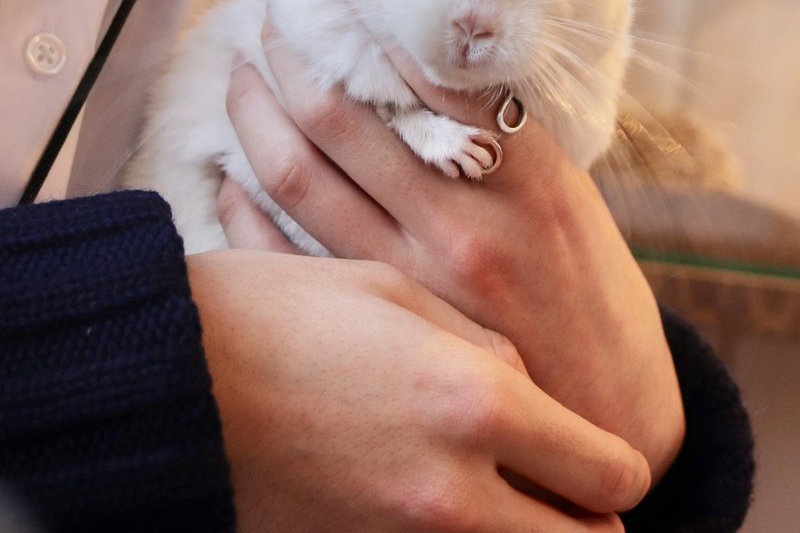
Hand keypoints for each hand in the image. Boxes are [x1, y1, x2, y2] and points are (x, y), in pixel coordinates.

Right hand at [187, 249, 648, 531]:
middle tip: (574, 495)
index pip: (609, 474)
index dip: (620, 468)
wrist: (171, 373)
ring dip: (523, 531)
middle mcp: (453, 490)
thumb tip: (532, 398)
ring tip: (507, 491)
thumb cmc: (289, 310)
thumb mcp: (402, 296)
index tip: (609, 459)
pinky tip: (429, 494)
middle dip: (588, 523)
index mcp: (478, 402)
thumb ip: (486, 354)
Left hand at [221, 0, 684, 484]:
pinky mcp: (382, 317)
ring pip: (301, 176)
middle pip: (341, 118)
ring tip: (241, 74)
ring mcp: (413, 275)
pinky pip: (290, 249)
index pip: (430, 71)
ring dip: (258, 114)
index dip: (370, 13)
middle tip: (267, 15)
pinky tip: (229, 172)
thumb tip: (433, 67)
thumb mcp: (570, 194)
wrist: (601, 404)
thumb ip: (506, 136)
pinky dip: (246, 205)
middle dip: (291, 55)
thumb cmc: (590, 288)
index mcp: (525, 175)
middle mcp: (462, 220)